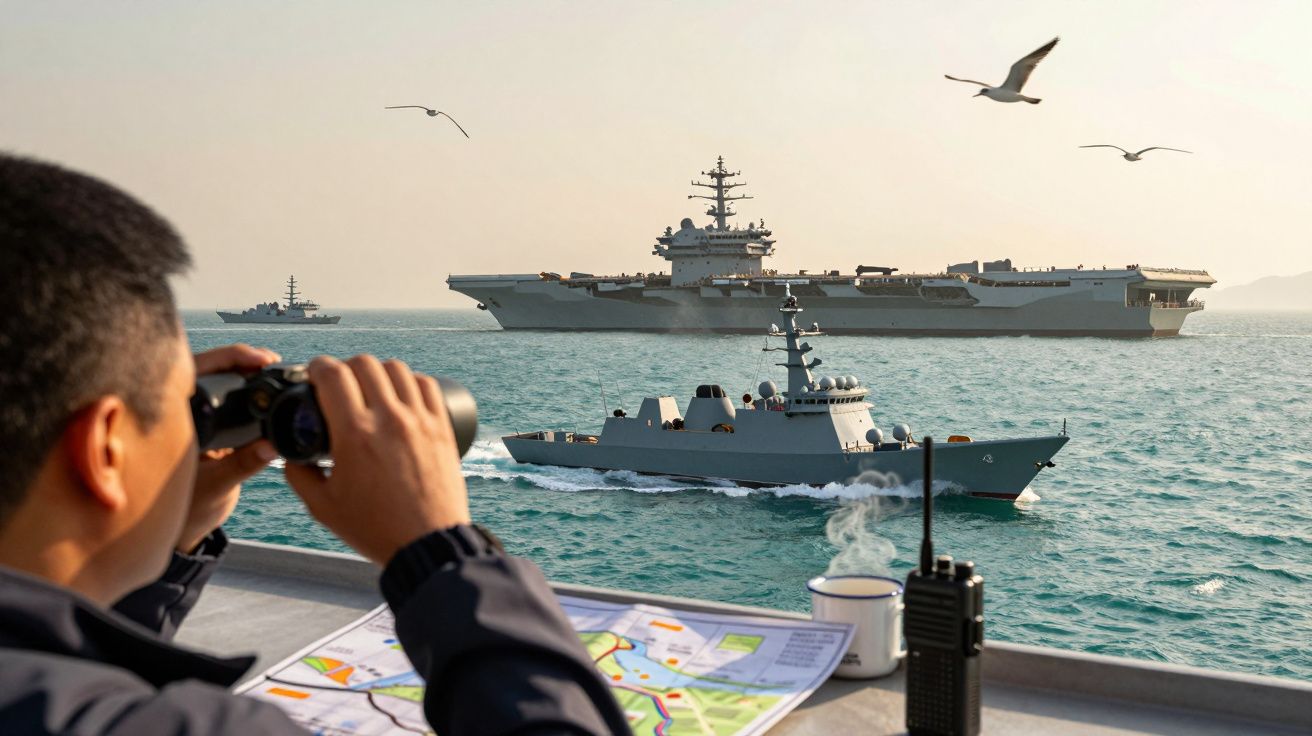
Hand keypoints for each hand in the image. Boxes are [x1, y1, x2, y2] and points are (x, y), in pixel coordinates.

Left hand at [179, 344, 280, 552]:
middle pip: (206, 368)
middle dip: (239, 359)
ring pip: (215, 378)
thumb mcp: (216, 487)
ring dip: (242, 370)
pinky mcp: (207, 423)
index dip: (227, 359)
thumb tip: (270, 445)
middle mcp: (175, 412)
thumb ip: (242, 465)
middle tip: (268, 361)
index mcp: (168, 420)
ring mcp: (190, 416)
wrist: (186, 528)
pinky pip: (224, 394)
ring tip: (268, 366)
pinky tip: (264, 380)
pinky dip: (245, 385)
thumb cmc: (187, 512)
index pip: (194, 373)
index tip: (257, 361)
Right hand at [284, 355, 470, 565]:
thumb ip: (298, 475)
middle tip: (340, 383)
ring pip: (397, 368)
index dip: (318, 367)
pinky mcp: (442, 427)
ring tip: (370, 388)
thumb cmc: (377, 529)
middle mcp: (389, 420)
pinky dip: (410, 382)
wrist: (427, 545)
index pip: (333, 374)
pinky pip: (426, 385)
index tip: (315, 374)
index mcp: (355, 434)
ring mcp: (420, 420)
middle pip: (365, 363)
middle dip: (345, 367)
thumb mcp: (322, 506)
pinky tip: (401, 395)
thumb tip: (291, 456)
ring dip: (378, 372)